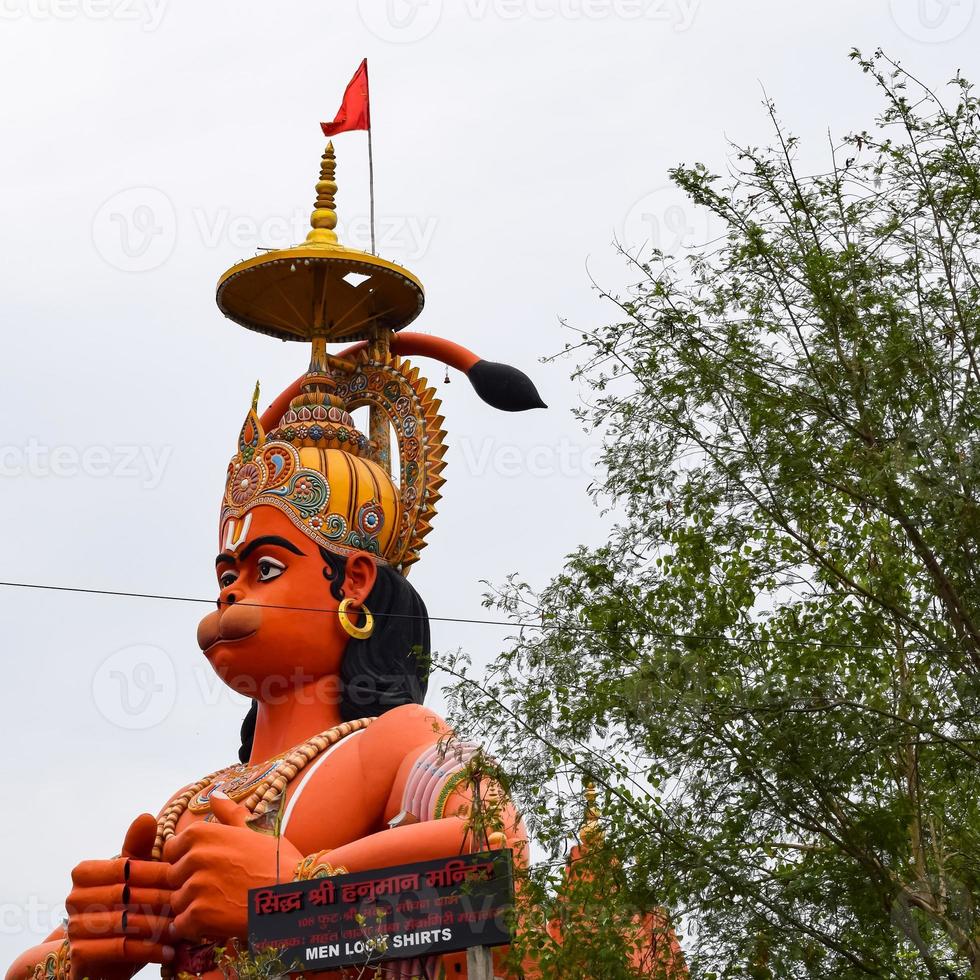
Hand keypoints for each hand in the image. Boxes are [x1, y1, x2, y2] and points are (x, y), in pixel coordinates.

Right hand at [66, 813, 173, 979]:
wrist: (103, 954)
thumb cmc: (125, 904)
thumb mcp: (132, 874)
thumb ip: (138, 847)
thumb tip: (146, 815)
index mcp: (84, 873)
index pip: (126, 868)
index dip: (155, 873)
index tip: (184, 877)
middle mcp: (73, 898)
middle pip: (126, 895)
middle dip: (160, 899)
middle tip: (189, 903)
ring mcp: (74, 927)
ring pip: (125, 922)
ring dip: (157, 925)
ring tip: (184, 926)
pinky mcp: (80, 954)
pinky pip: (119, 949)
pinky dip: (148, 950)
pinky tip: (169, 950)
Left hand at [165, 792, 302, 941]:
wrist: (295, 893)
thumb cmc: (276, 861)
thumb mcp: (253, 831)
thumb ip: (229, 813)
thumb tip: (216, 793)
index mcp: (201, 833)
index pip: (171, 850)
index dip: (188, 861)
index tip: (210, 867)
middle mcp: (194, 856)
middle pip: (173, 877)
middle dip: (190, 885)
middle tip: (221, 888)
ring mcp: (195, 886)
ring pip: (177, 902)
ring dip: (194, 908)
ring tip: (223, 904)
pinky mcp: (198, 915)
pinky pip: (180, 926)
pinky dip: (195, 929)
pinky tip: (219, 921)